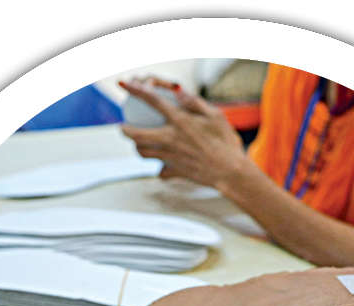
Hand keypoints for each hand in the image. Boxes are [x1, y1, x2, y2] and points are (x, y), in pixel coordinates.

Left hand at [119, 78, 249, 189]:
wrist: (230, 172)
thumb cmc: (226, 142)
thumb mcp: (215, 116)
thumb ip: (194, 102)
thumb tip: (177, 91)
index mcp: (180, 121)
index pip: (152, 101)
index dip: (135, 90)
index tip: (123, 84)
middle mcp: (170, 139)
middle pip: (137, 135)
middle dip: (125, 130)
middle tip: (123, 127)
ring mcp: (171, 157)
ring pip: (143, 153)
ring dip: (138, 147)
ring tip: (140, 144)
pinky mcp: (175, 172)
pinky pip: (160, 171)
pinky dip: (159, 168)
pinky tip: (162, 166)